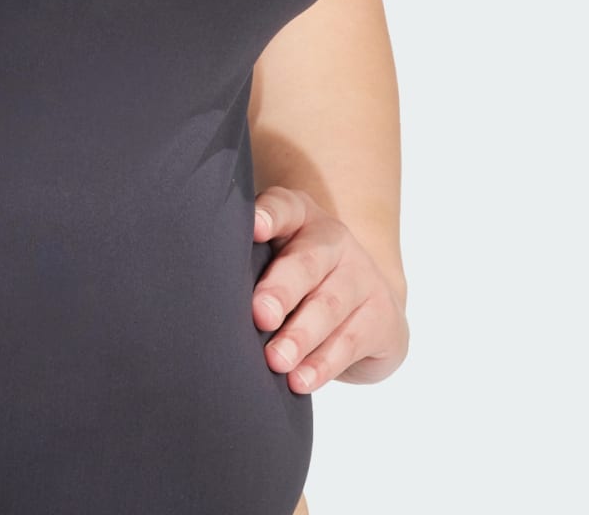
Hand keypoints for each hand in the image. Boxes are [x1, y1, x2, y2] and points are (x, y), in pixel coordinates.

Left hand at [251, 186, 408, 391]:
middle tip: (259, 315)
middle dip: (281, 290)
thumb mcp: (278, 257)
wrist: (370, 302)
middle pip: (307, 262)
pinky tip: (300, 380)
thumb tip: (206, 292)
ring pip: (328, 307)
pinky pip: (349, 342)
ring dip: (300, 336)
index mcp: (300, 216)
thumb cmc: (301, 277)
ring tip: (275, 361)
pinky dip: (321, 364)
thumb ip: (249, 261)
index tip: (253, 227)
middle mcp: (334, 239)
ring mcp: (363, 276)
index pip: (284, 206)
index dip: (269, 214)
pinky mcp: (383, 316)